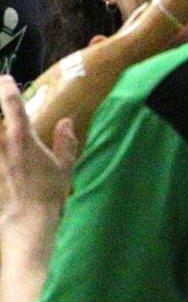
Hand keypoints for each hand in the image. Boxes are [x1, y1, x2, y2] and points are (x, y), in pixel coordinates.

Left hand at [0, 78, 76, 230]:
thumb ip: (65, 142)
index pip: (11, 102)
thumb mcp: (64, 167)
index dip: (6, 87)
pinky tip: (0, 159)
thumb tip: (67, 122)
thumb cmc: (49, 194)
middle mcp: (1, 143)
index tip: (5, 80)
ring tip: (0, 133)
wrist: (27, 221)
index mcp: (22, 137)